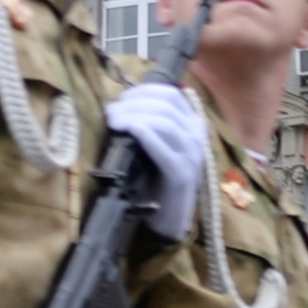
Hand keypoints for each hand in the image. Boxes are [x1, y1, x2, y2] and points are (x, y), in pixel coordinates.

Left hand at [103, 82, 209, 238]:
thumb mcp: (157, 144)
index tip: (121, 99)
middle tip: (111, 112)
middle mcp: (197, 135)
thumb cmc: (158, 178)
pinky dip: (144, 134)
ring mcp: (192, 155)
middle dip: (133, 103)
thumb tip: (120, 105)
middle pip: (165, 105)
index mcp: (193, 124)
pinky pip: (163, 148)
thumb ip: (149, 123)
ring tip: (113, 122)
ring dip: (134, 116)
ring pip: (164, 122)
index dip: (143, 91)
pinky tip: (129, 130)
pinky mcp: (181, 174)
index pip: (170, 94)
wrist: (171, 217)